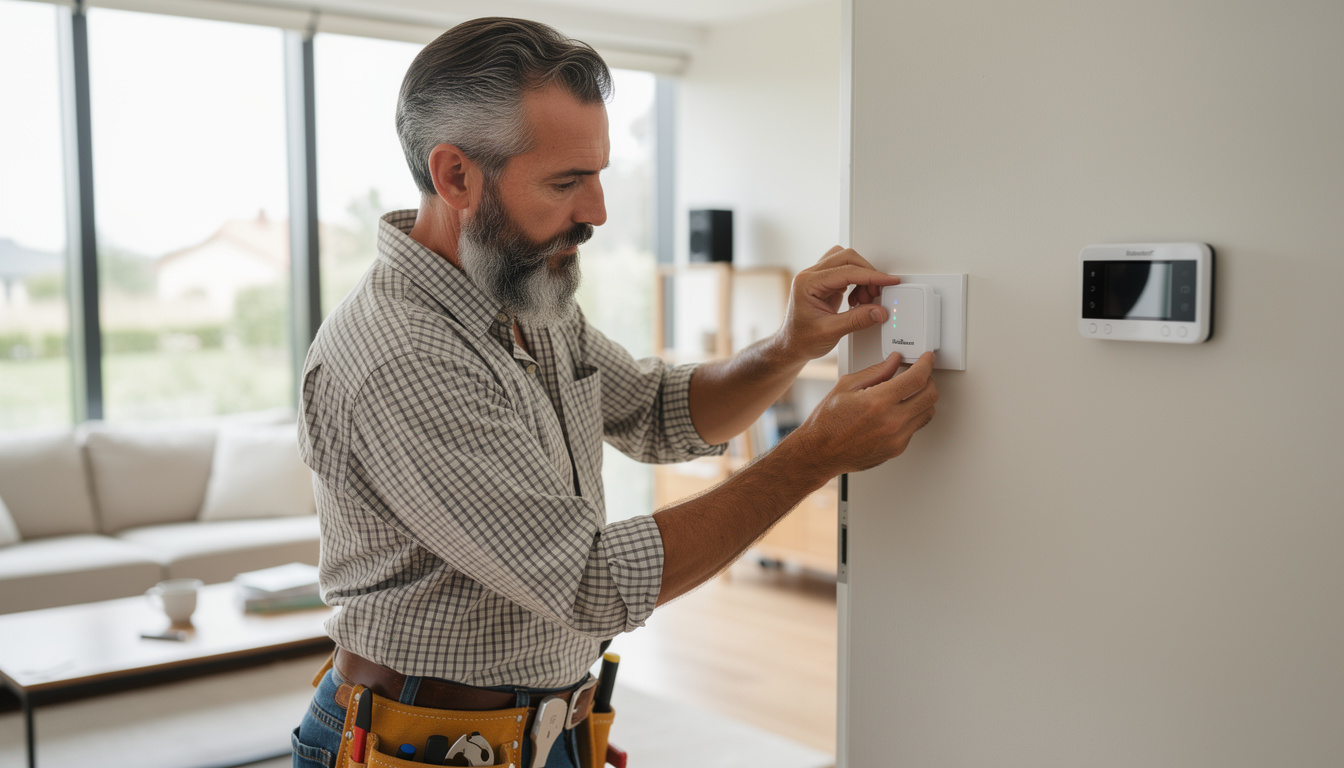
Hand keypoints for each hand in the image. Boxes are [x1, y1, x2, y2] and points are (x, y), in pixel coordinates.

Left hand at [775, 246, 901, 362]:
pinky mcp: (823, 284)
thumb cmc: (801, 339)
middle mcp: (810, 276)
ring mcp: (816, 278)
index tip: (888, 280)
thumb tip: (879, 311)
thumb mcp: (830, 332)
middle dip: (867, 273)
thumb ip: (857, 320)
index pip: (846, 271)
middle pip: (846, 258)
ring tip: (864, 299)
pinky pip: (845, 272)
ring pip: (846, 261)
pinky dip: (856, 283)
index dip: (871, 275)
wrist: (791, 347)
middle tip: (876, 292)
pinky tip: (856, 299)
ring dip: (861, 277)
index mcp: (807, 283)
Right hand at [786, 351, 937, 476]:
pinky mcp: (897, 449)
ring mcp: (896, 438)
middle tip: (920, 375)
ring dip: (923, 399)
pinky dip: (911, 416)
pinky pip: (915, 427)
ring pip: (927, 412)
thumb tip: (894, 361)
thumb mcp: (846, 386)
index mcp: (878, 401)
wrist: (820, 452)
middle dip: (928, 380)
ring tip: (909, 394)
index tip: (926, 359)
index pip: (917, 378)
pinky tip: (896, 411)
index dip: (926, 364)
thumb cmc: (827, 422)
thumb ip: (875, 372)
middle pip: (930, 395)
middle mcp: (891, 421)